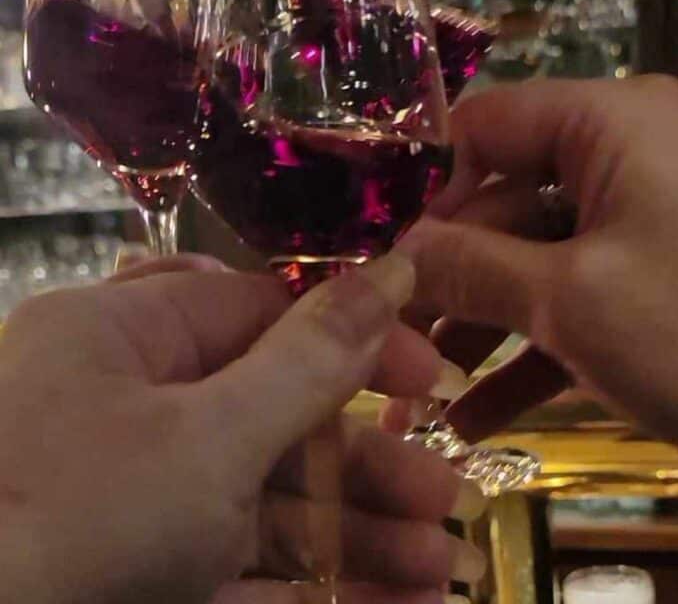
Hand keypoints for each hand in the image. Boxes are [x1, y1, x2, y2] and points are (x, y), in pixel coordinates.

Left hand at [0, 252, 483, 603]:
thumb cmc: (72, 528)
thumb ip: (310, 358)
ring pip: (260, 502)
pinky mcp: (138, 578)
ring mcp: (129, 501)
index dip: (352, 337)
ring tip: (438, 573)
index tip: (432, 373)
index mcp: (121, 338)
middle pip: (270, 415)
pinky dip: (311, 588)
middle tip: (445, 499)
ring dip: (351, 536)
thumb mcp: (208, 439)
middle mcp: (123, 408)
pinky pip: (238, 570)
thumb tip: (394, 265)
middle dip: (363, 464)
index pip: (259, 310)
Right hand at [391, 76, 677, 442]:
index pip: (485, 124)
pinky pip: (587, 298)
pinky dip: (538, 351)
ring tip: (424, 392)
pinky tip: (479, 417)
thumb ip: (471, 269)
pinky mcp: (665, 282)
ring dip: (484, 325)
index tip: (376, 252)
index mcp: (610, 122)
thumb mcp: (576, 303)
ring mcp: (652, 221)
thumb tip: (393, 256)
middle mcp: (629, 155)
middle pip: (506, 199)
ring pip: (542, 258)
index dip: (424, 184)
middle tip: (390, 339)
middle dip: (448, 276)